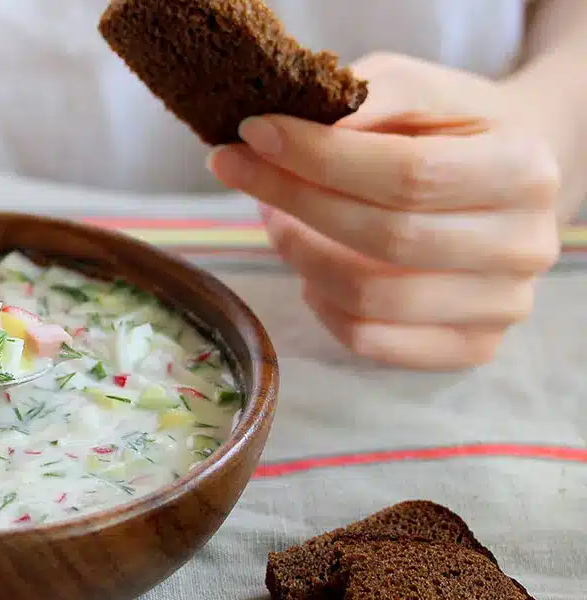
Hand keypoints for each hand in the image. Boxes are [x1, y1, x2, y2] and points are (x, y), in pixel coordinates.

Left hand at [207, 53, 564, 369]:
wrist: (503, 183)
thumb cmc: (449, 131)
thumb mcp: (418, 90)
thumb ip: (364, 100)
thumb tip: (282, 133)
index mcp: (523, 171)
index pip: (409, 175)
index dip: (321, 158)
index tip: (254, 134)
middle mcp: (524, 246)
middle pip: (385, 238)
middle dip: (294, 199)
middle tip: (237, 169)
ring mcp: (501, 306)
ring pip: (367, 297)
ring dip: (299, 252)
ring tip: (274, 213)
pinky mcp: (470, 347)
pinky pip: (367, 339)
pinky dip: (320, 300)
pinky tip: (311, 261)